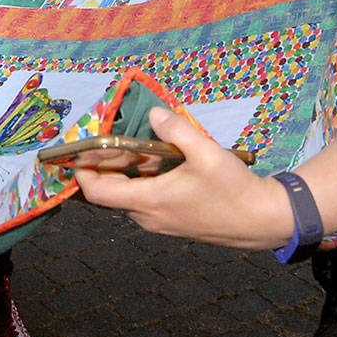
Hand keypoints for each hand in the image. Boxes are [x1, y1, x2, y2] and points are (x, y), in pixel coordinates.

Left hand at [75, 106, 294, 249]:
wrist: (260, 221)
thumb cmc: (233, 190)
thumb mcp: (207, 153)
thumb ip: (178, 130)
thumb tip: (155, 113)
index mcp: (150, 201)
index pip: (97, 193)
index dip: (81, 173)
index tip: (77, 152)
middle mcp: (148, 217)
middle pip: (108, 196)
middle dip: (99, 170)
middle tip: (101, 143)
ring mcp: (160, 222)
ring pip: (125, 199)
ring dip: (119, 176)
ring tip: (125, 149)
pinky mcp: (171, 222)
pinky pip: (142, 203)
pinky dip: (136, 184)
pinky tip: (151, 164)